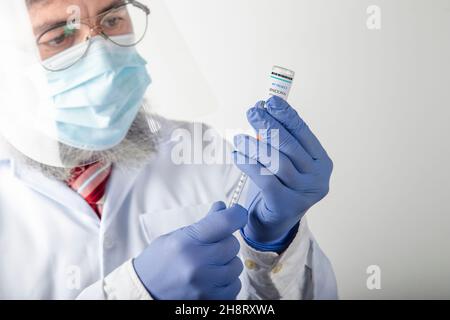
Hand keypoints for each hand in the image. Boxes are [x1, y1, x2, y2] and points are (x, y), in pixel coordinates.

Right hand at [133, 202, 246, 299]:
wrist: (144, 292)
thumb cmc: (159, 261)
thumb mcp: (176, 237)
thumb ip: (203, 223)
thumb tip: (223, 208)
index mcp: (186, 242)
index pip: (225, 222)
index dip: (237, 215)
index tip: (238, 214)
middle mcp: (197, 264)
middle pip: (233, 244)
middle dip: (225, 241)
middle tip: (211, 246)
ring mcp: (205, 285)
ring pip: (236, 266)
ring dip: (228, 262)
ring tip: (210, 264)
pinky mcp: (211, 300)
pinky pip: (235, 285)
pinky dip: (227, 281)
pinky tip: (212, 278)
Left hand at [233, 96, 332, 247]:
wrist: (275, 220)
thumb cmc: (280, 183)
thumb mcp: (285, 159)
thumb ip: (279, 137)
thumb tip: (262, 105)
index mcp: (322, 161)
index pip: (303, 132)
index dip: (286, 114)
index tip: (270, 100)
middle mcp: (318, 177)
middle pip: (290, 145)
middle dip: (269, 125)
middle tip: (252, 112)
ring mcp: (304, 193)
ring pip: (277, 162)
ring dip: (255, 146)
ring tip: (239, 137)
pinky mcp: (285, 204)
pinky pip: (265, 179)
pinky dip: (249, 164)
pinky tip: (238, 155)